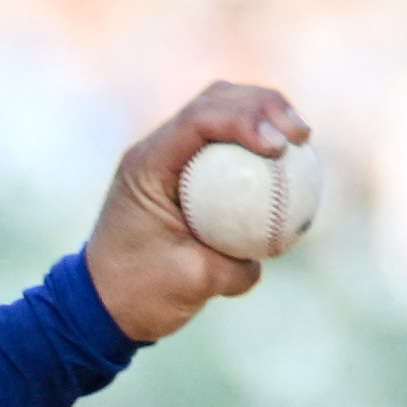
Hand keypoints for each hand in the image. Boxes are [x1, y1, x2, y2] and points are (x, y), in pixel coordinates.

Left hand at [84, 82, 309, 343]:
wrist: (103, 306)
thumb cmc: (140, 295)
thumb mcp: (192, 284)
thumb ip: (237, 265)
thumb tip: (278, 244)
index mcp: (146, 168)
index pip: (198, 121)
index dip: (246, 120)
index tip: (280, 147)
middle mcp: (156, 153)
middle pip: (215, 100)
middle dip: (264, 105)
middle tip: (302, 135)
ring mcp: (171, 159)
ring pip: (223, 112)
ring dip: (266, 116)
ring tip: (302, 139)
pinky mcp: (187, 173)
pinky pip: (228, 146)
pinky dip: (258, 145)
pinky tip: (291, 161)